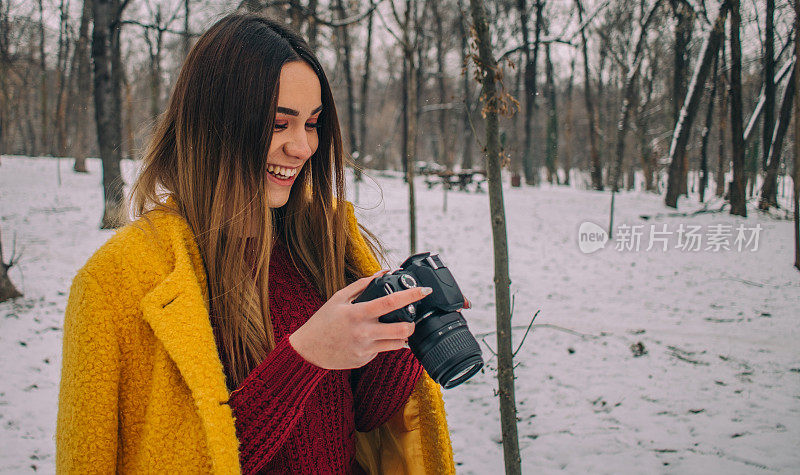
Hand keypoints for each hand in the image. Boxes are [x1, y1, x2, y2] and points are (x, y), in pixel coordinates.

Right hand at [289, 270, 431, 369]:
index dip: (411, 295)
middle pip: (402, 329)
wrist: (308, 351)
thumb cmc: (322, 322)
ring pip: (398, 344)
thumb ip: (362, 284)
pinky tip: (372, 339)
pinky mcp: (365, 360)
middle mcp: (364, 333)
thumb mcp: (339, 298)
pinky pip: (382, 351)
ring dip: (402, 335)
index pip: (391, 302)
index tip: (424, 290)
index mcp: (358, 313)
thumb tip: (383, 272)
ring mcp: (365, 349)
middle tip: (412, 318)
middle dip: (413, 323)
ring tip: (397, 328)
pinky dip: (383, 343)